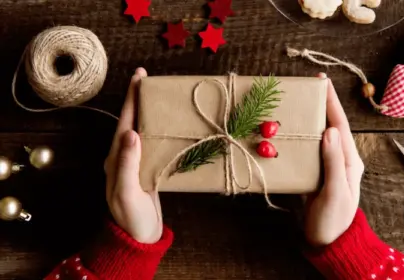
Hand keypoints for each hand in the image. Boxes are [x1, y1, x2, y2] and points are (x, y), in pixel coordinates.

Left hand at [104, 67, 162, 243]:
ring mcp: (137, 163)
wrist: (139, 237)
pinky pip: (154, 144)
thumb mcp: (126, 192)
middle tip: (149, 80)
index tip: (138, 77)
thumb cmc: (131, 218)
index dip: (131, 99)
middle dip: (139, 99)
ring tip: (162, 97)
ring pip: (144, 130)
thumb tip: (131, 132)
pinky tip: (170, 125)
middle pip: (133, 121)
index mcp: (116, 159)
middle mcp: (125, 157)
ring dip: (151, 113)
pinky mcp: (149, 170)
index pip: (125, 122)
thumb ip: (126, 163)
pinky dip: (160, 130)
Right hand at [304, 74, 363, 245]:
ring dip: (304, 121)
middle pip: (327, 126)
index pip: (339, 125)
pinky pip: (304, 152)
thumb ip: (333, 162)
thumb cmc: (334, 219)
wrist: (327, 241)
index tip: (322, 82)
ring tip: (291, 107)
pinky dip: (295, 140)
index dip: (331, 103)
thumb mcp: (336, 191)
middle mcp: (337, 158)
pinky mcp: (312, 174)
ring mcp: (324, 166)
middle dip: (318, 107)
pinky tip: (283, 134)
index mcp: (348, 160)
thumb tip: (329, 131)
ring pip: (314, 137)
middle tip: (303, 90)